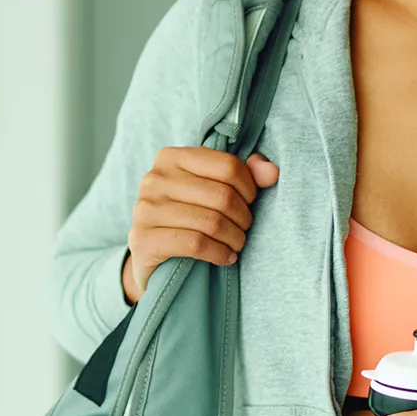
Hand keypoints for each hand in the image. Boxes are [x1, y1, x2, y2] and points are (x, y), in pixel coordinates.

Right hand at [122, 147, 278, 304]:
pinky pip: (196, 244)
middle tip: (244, 230)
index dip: (249, 188)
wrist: (151, 257)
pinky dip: (219, 253)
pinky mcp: (144, 239)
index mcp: (171, 157)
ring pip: (211, 221)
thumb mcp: (211, 190)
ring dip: (234, 238)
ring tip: (236, 245)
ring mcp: (146, 209)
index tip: (250, 203)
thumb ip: (245, 175)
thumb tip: (272, 172)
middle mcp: (154, 178)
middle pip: (222, 195)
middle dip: (243, 217)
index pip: (227, 166)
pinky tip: (225, 258)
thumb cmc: (186, 218)